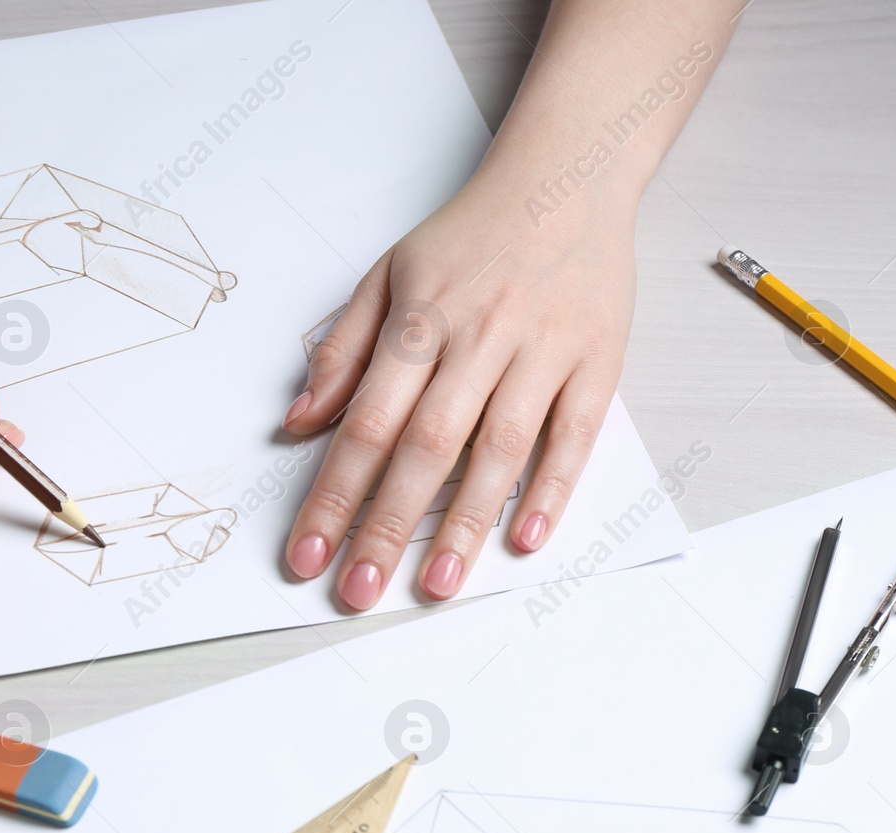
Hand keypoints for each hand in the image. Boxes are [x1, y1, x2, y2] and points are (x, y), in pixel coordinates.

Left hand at [281, 181, 634, 609]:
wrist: (567, 177)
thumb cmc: (469, 237)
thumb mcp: (387, 274)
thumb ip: (341, 350)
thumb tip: (297, 422)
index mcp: (419, 319)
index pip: (365, 423)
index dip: (332, 495)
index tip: (307, 554)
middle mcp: (478, 337)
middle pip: (425, 447)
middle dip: (386, 526)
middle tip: (360, 593)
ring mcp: (542, 350)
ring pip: (498, 449)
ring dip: (465, 522)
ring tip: (438, 585)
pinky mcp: (597, 360)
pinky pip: (575, 435)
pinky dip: (554, 489)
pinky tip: (525, 538)